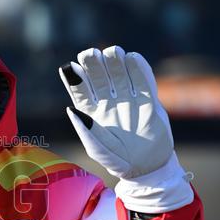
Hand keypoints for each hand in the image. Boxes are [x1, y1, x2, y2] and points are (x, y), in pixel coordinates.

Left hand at [59, 46, 173, 179]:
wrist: (148, 167)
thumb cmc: (117, 160)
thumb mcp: (98, 149)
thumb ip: (87, 131)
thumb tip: (72, 109)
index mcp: (91, 111)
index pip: (80, 89)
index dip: (75, 78)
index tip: (71, 67)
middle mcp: (108, 101)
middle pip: (99, 77)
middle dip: (94, 64)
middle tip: (91, 54)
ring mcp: (128, 99)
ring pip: (120, 74)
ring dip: (115, 62)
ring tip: (113, 52)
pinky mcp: (148, 100)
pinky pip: (143, 81)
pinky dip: (139, 69)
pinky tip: (132, 58)